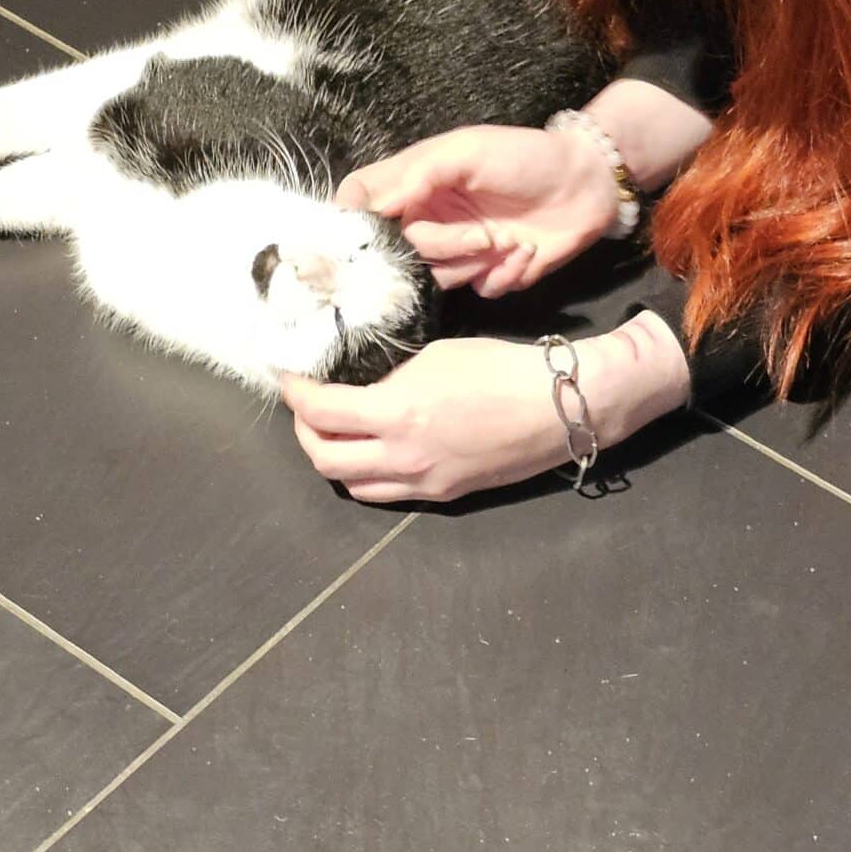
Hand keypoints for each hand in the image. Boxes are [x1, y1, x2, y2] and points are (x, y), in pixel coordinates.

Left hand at [281, 319, 691, 504]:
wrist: (560, 407)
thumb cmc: (502, 368)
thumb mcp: (436, 356)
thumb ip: (391, 375)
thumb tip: (362, 380)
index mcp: (396, 415)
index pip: (319, 411)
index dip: (295, 393)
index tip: (289, 375)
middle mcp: (402, 457)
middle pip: (324, 460)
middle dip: (305, 432)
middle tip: (306, 407)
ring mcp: (423, 483)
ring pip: (352, 485)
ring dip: (334, 459)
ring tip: (336, 431)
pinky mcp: (444, 495)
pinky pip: (387, 493)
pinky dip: (368, 474)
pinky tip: (375, 450)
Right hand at [337, 124, 618, 298]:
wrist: (586, 184)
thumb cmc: (524, 157)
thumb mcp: (465, 151)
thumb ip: (415, 176)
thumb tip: (369, 207)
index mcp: (415, 184)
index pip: (362, 203)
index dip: (355, 221)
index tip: (369, 233)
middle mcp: (429, 219)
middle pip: (400, 252)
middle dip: (442, 246)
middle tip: (482, 233)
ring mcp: (459, 250)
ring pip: (436, 278)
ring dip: (475, 262)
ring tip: (510, 239)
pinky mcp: (490, 274)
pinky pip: (477, 291)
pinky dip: (503, 274)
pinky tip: (525, 252)